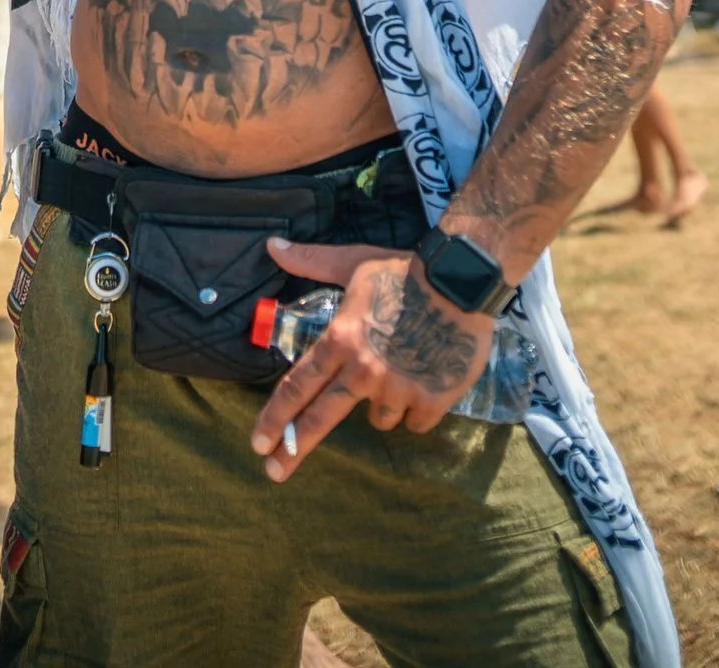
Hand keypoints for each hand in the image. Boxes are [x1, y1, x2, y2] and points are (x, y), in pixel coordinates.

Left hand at [248, 238, 492, 481]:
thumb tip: (271, 246)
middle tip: (273, 472)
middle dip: (293, 449)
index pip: (296, 386)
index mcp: (340, 340)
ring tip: (401, 371)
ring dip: (382, 405)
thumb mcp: (352, 262)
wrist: (460, 281)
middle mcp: (363, 370)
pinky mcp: (431, 401)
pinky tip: (426, 382)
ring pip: (377, 419)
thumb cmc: (403, 271)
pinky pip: (414, 423)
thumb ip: (310, 262)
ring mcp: (397, 389)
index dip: (274, 417)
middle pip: (319, 419)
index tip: (257, 442)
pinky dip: (417, 409)